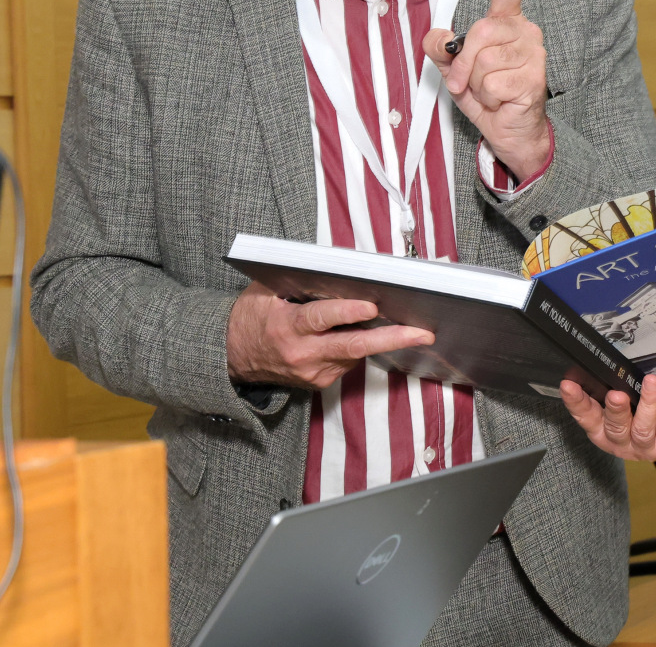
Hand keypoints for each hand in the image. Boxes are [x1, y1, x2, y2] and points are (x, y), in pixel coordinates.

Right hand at [226, 281, 433, 388]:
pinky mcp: (320, 383)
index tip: (372, 307)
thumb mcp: (267, 291)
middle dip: (392, 338)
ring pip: (356, 352)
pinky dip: (361, 344)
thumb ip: (301, 283)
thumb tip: (343, 272)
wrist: (232, 357)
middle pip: (353, 346)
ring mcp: (313, 372)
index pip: (321, 319)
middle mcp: (302, 354)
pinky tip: (369, 331)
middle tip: (423, 333)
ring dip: (381, 337)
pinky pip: (349, 360)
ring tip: (408, 322)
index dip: (348, 313)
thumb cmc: (252, 316)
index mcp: (286, 327)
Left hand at [424, 0, 549, 181]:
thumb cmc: (487, 95)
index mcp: (506, 25)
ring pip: (484, 62)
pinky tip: (500, 101)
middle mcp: (525, 33)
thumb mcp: (455, 71)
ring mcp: (533, 55)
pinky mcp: (534, 78)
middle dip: (463, 63)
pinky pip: (491, 83)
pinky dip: (487, 98)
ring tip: (489, 92)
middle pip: (481, 33)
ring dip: (475, 84)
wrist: (510, 130)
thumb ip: (441, 51)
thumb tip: (434, 39)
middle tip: (464, 83)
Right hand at [559, 374, 655, 462]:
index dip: (576, 403)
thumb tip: (606, 365)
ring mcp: (645, 448)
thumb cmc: (647, 411)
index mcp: (604, 430)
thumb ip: (615, 388)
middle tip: (616, 394)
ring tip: (651, 381)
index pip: (586, 417)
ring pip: (643, 429)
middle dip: (615, 411)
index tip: (567, 385)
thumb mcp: (629, 400)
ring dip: (647, 403)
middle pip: (615, 429)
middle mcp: (621, 442)